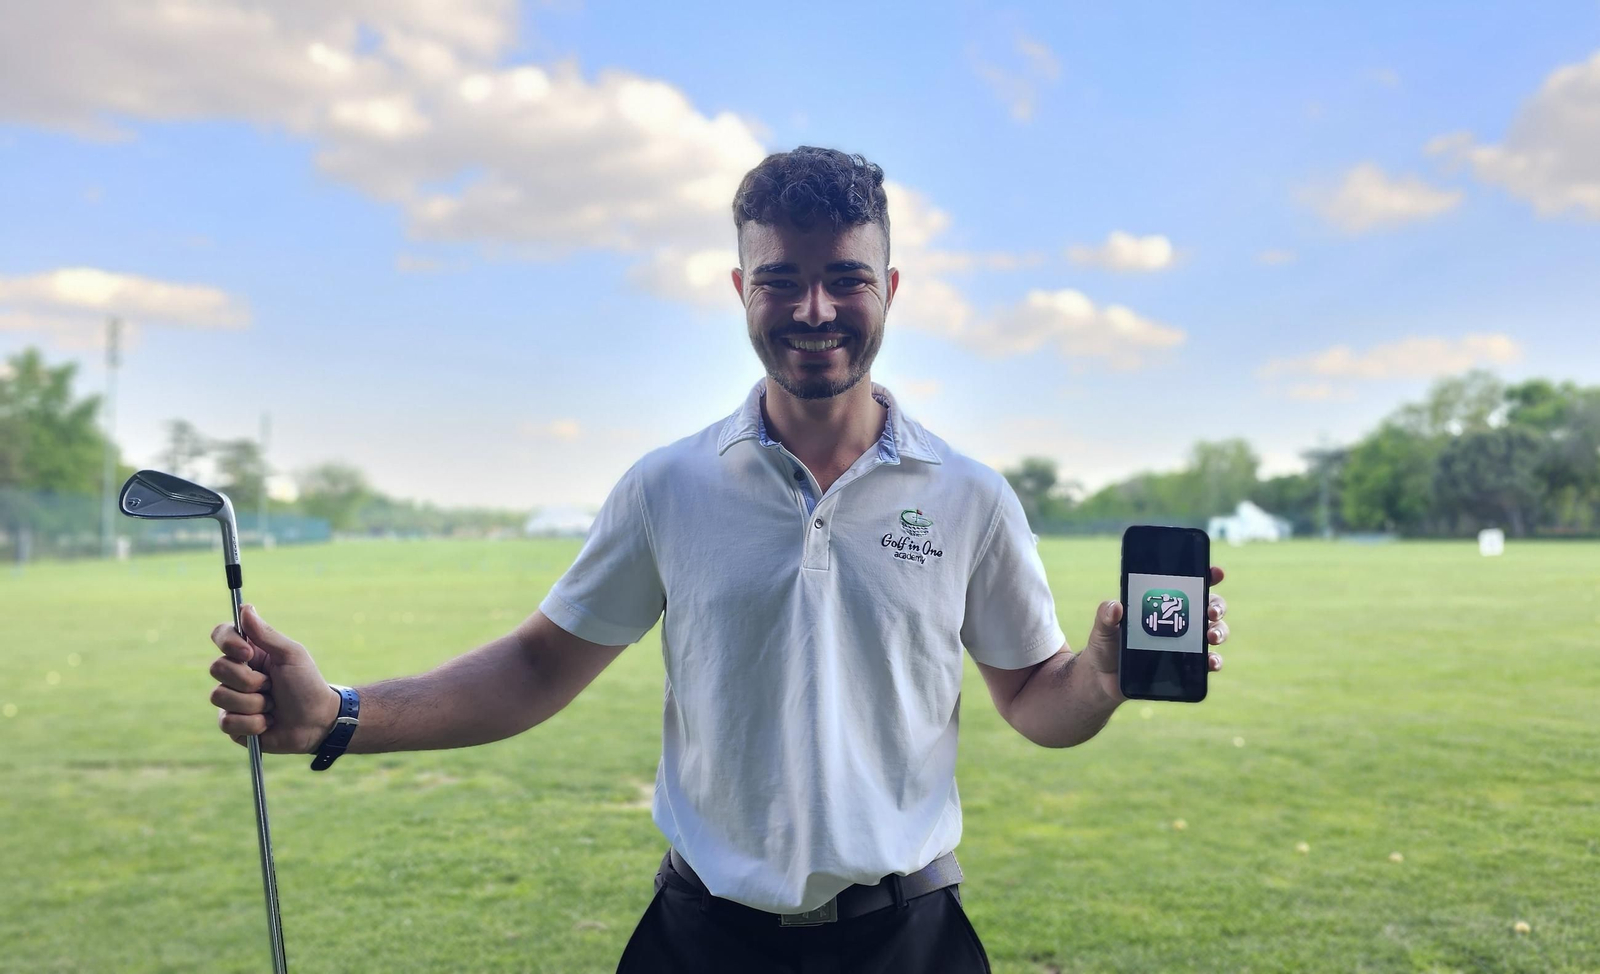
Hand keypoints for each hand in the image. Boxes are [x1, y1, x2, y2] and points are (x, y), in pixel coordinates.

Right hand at [209, 604, 340, 754]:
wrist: (318, 722)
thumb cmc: (307, 685)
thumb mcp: (291, 655)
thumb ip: (267, 634)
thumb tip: (245, 607)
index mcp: (250, 652)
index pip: (221, 635)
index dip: (228, 642)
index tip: (247, 652)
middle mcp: (236, 673)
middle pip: (216, 668)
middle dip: (249, 680)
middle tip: (271, 685)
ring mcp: (231, 699)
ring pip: (220, 696)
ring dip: (255, 704)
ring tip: (273, 705)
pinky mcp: (232, 724)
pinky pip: (228, 722)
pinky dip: (254, 723)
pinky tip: (269, 722)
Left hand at [1079, 566, 1228, 703]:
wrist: (1104, 679)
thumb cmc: (1105, 646)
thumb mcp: (1103, 629)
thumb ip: (1106, 616)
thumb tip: (1115, 606)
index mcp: (1161, 604)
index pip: (1188, 585)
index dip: (1206, 576)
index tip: (1215, 573)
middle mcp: (1180, 620)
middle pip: (1209, 606)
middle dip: (1217, 606)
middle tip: (1211, 611)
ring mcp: (1186, 642)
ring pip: (1214, 631)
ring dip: (1219, 631)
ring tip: (1212, 637)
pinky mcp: (1187, 666)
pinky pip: (1208, 661)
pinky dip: (1214, 661)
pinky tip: (1211, 662)